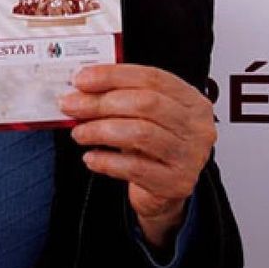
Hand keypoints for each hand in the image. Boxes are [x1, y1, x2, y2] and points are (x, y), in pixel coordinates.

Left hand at [59, 64, 216, 248]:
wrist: (163, 191)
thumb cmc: (150, 148)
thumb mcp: (141, 117)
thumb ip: (119, 98)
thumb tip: (80, 88)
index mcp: (192, 100)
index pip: (152, 78)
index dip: (113, 75)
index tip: (81, 79)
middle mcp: (197, 126)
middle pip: (146, 104)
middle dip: (101, 102)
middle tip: (71, 106)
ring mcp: (190, 156)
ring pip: (140, 133)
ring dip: (100, 130)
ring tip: (79, 133)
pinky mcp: (176, 183)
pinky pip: (135, 168)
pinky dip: (106, 161)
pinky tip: (90, 158)